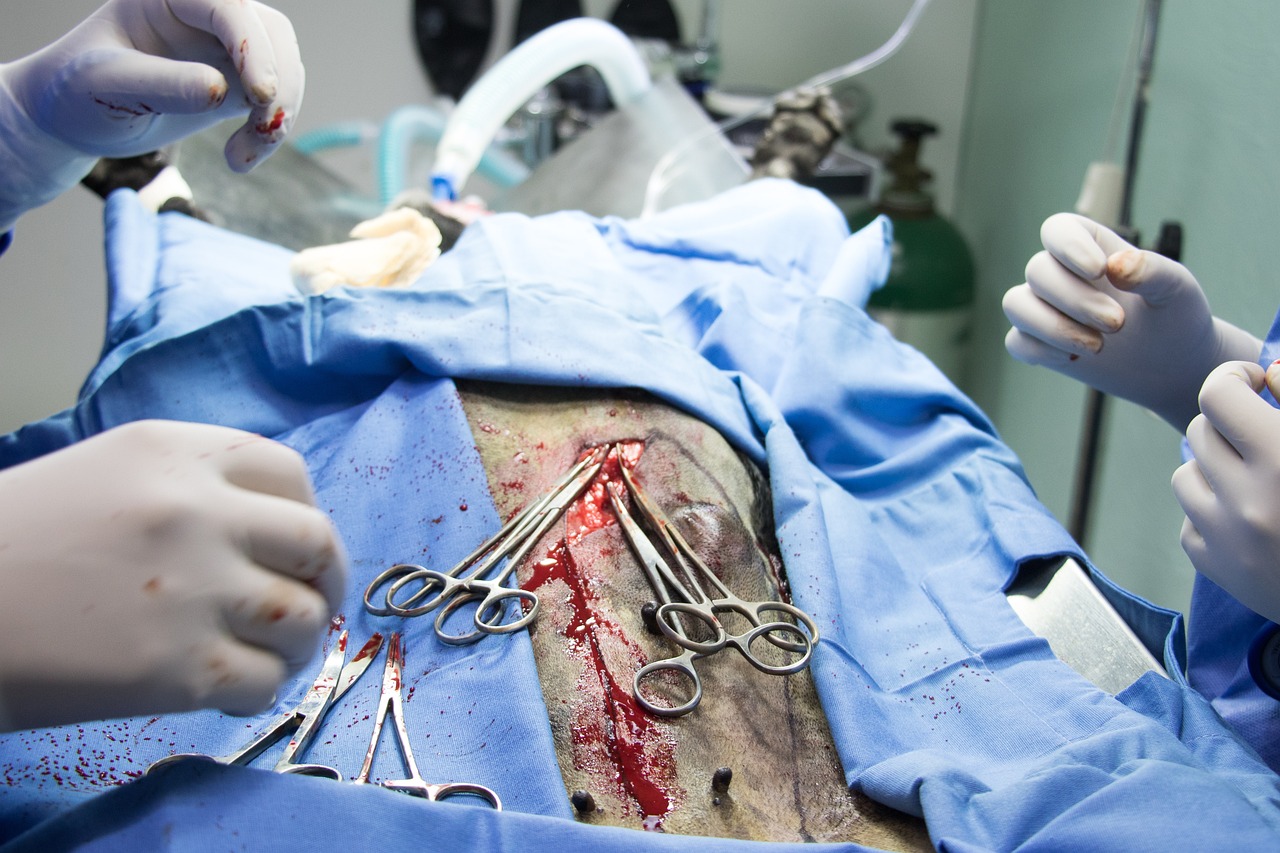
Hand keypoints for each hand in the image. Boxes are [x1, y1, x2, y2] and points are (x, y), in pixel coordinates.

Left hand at [0, 0, 303, 229]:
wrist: (76, 118)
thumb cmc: (78, 92)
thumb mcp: (108, 86)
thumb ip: (163, 85)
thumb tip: (219, 90)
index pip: (229, 6)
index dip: (252, 46)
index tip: (260, 96)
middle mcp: (204, 14)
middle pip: (270, 33)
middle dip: (278, 84)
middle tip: (263, 130)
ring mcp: (224, 47)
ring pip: (283, 67)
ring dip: (278, 115)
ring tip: (242, 157)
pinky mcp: (237, 82)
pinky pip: (276, 101)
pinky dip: (269, 133)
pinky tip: (239, 159)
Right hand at [0, 420, 346, 730]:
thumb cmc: (13, 543)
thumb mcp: (106, 473)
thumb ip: (193, 484)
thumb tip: (274, 531)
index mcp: (176, 451)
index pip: (290, 474)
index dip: (304, 516)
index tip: (294, 550)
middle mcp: (196, 510)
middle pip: (316, 543)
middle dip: (325, 581)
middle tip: (309, 607)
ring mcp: (193, 588)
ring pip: (304, 617)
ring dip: (298, 643)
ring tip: (266, 655)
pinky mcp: (178, 667)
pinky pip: (265, 682)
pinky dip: (259, 691)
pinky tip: (226, 691)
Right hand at [1003, 213, 1260, 431]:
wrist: (1174, 364)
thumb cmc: (1175, 316)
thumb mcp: (1176, 289)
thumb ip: (1151, 271)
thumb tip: (1115, 265)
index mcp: (1091, 247)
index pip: (1057, 230)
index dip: (1068, 246)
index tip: (1098, 271)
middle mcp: (1061, 274)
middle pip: (1037, 271)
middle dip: (1075, 300)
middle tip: (1118, 323)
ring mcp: (1046, 309)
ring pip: (1016, 304)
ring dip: (1053, 327)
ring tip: (1097, 347)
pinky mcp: (1039, 344)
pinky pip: (1016, 342)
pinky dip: (1040, 350)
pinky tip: (1074, 358)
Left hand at [1173, 361, 1279, 623]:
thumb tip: (1268, 372)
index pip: (1217, 396)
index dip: (1233, 379)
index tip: (1254, 385)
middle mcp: (1249, 499)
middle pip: (1201, 431)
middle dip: (1231, 427)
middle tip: (1265, 438)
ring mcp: (1226, 537)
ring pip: (1186, 474)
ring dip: (1217, 470)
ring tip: (1258, 481)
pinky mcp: (1213, 566)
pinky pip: (1189, 521)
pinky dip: (1214, 516)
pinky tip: (1253, 524)